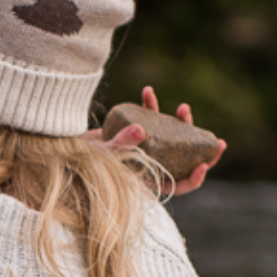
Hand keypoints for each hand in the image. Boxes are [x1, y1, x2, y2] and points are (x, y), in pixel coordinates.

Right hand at [84, 86, 226, 195]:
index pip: (177, 185)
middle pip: (181, 160)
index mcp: (144, 179)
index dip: (195, 178)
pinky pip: (148, 119)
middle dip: (199, 149)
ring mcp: (141, 146)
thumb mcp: (101, 153)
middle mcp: (147, 164)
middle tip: (216, 140)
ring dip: (178, 124)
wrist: (60, 143)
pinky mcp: (132, 130)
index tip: (205, 163)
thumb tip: (143, 130)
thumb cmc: (79, 157)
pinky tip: (147, 91)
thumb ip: (121, 145)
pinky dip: (150, 106)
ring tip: (182, 108)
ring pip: (169, 138)